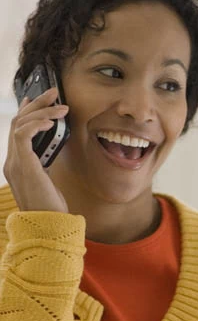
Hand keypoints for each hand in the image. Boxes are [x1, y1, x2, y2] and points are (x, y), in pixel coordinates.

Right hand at [3, 87, 68, 212]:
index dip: (27, 112)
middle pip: (18, 122)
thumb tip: (53, 151)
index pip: (17, 131)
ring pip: (20, 124)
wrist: (48, 228)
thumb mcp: (49, 183)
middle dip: (37, 104)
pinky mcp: (23, 166)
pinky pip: (23, 135)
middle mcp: (11, 162)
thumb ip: (46, 166)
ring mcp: (15, 164)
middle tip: (55, 92)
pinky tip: (52, 121)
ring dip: (42, 111)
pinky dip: (36, 124)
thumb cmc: (52, 210)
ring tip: (62, 107)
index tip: (38, 99)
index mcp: (17, 165)